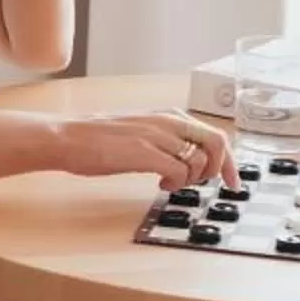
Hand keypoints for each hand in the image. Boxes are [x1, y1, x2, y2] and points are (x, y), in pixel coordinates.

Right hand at [53, 110, 239, 187]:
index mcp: (169, 115)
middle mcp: (168, 122)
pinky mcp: (143, 152)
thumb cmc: (97, 137)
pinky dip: (176, 182)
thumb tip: (187, 161)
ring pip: (199, 160)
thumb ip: (166, 140)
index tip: (232, 180)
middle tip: (205, 185)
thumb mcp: (141, 131)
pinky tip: (160, 183)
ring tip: (171, 182)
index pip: (215, 134)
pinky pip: (178, 171)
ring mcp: (156, 136)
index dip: (230, 161)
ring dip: (191, 179)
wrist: (67, 137)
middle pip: (217, 144)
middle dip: (218, 170)